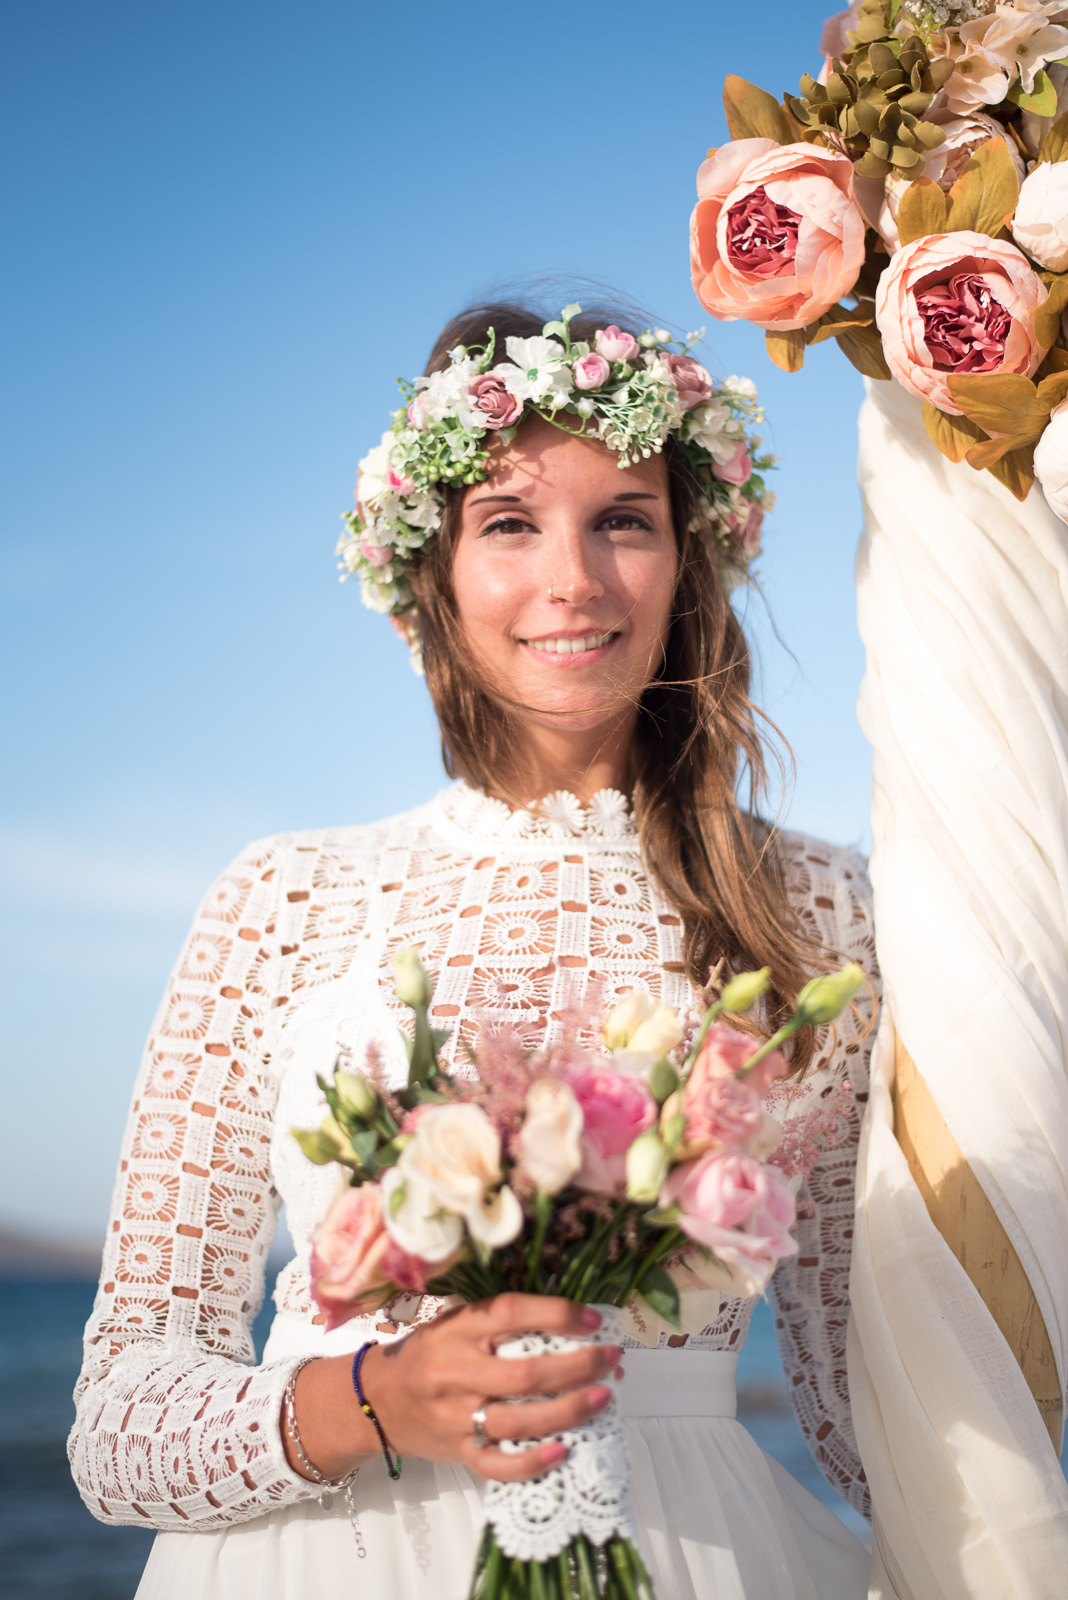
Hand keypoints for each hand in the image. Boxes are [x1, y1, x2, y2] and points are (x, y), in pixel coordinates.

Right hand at [363, 1294, 621, 1482]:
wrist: (377, 1400)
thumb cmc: (428, 1354)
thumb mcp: (454, 1323)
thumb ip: (498, 1322)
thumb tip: (569, 1322)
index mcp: (456, 1330)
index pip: (511, 1313)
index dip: (557, 1313)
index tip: (593, 1318)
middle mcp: (456, 1372)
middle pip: (525, 1374)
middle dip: (578, 1366)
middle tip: (611, 1358)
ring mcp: (456, 1417)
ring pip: (519, 1420)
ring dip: (569, 1410)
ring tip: (604, 1395)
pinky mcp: (459, 1451)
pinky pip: (498, 1464)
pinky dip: (533, 1461)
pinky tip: (565, 1449)